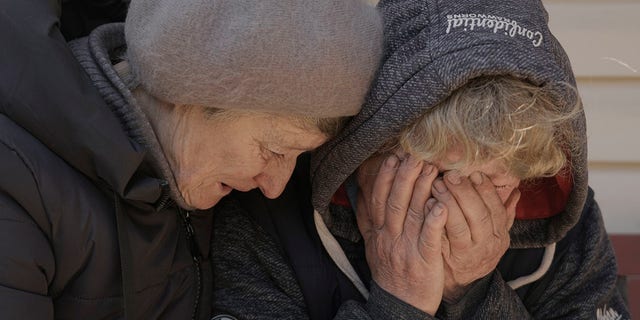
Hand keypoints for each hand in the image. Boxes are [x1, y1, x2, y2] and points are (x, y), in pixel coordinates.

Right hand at [356, 154, 445, 314]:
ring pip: (412, 215)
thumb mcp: (374, 245)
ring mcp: (406, 249)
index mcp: (378, 233)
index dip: (385, 177)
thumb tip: (362, 193)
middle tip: (414, 155)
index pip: (379, 200)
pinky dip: (434, 220)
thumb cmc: (391, 271)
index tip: (393, 157)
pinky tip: (441, 204)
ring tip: (431, 169)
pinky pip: (428, 238)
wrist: (400, 306)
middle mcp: (389, 238)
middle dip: (404, 177)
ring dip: (421, 190)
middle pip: (395, 202)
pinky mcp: (424, 261)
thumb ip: (369, 219)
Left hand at [431, 171, 519, 301]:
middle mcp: (486, 245)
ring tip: (437, 184)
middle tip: (451, 174)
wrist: (460, 282)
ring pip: (460, 227)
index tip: (475, 174)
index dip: (486, 191)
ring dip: (448, 202)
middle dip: (465, 193)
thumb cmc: (476, 249)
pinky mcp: (447, 259)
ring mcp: (466, 253)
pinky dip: (435, 219)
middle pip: (479, 216)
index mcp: (499, 235)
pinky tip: (427, 203)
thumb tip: (515, 190)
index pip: (496, 209)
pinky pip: (442, 237)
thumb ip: (503, 213)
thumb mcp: (494, 233)